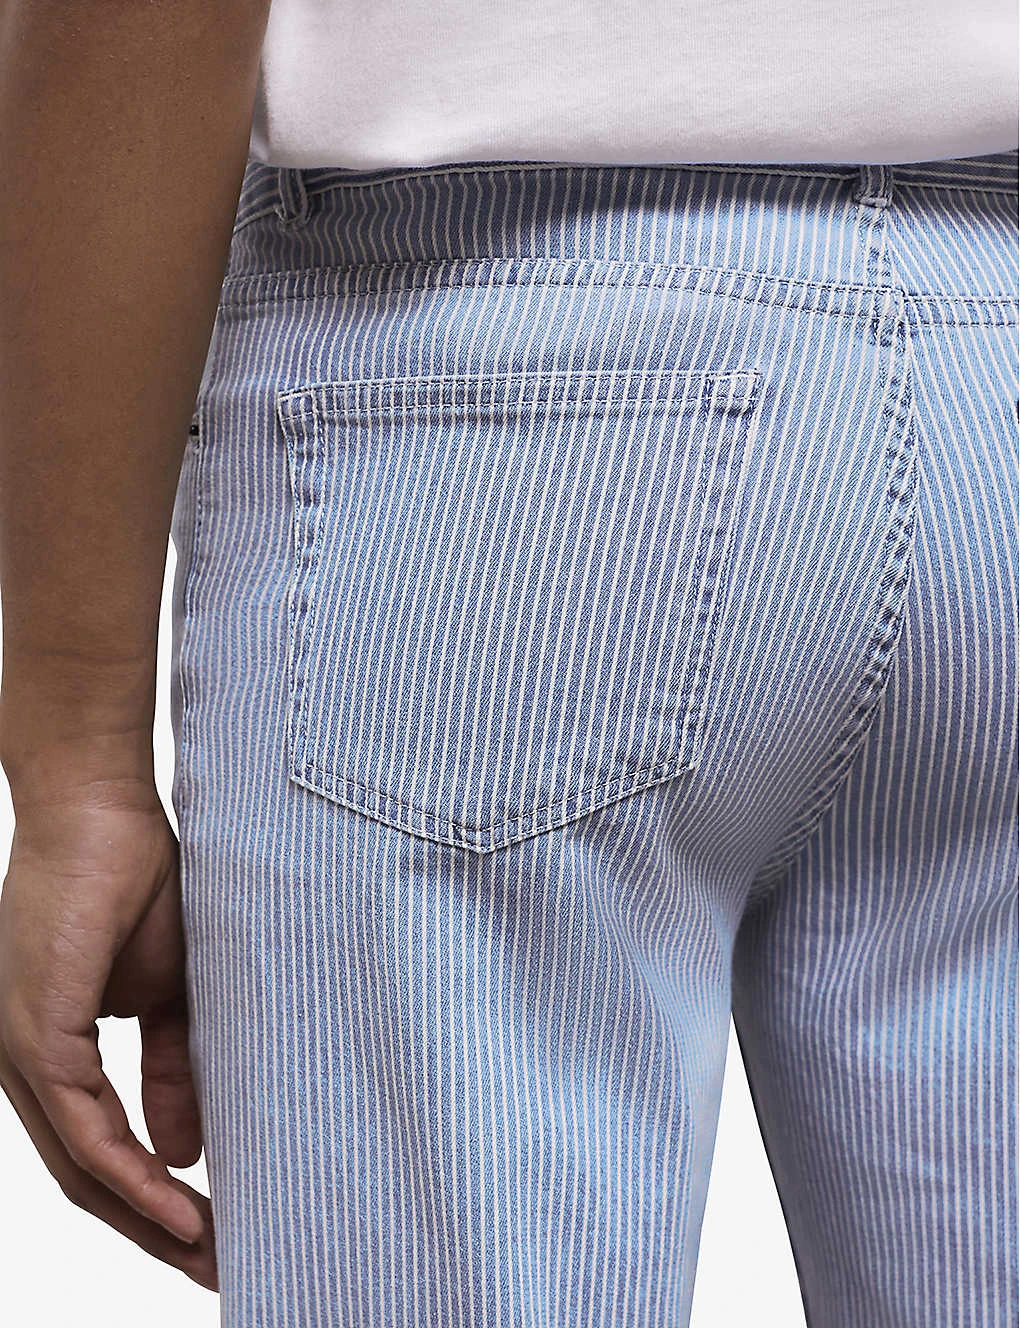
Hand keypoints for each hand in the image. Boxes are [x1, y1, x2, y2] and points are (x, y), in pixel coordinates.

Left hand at [0, 778, 216, 1291]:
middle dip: (153, 1230)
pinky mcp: (34, 1035)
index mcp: (50, 1054)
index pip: (96, 1152)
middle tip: (217, 1265)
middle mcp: (22, 1066)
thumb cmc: (134, 883)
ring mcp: (20, 1053)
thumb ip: (173, 1072)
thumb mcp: (169, 997)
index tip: (212, 1232)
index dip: (151, 1201)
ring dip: (146, 1219)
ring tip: (208, 1250)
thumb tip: (185, 1146)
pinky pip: (83, 1130)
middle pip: (85, 1179)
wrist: (103, 810)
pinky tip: (178, 1201)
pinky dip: (133, 1175)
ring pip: (79, 1169)